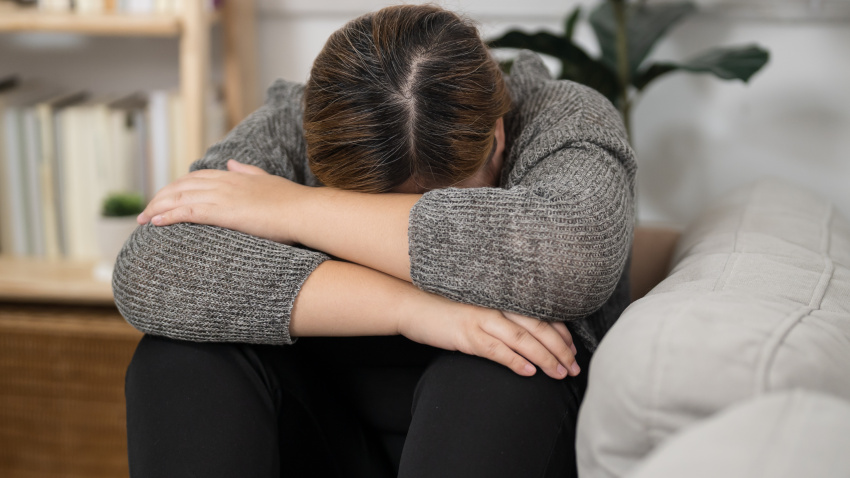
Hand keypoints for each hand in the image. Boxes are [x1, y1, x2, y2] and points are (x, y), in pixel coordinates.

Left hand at [137, 160, 306, 243]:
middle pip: (181, 186)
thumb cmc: (292, 202)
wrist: (303, 211)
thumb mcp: (267, 181)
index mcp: (234, 175)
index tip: (165, 198)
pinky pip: (187, 212)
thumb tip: (232, 162)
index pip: (196, 177)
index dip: (177, 187)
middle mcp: (224, 182)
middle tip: (146, 211)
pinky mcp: (222, 212)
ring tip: (143, 219)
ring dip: (157, 207)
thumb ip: (247, 171)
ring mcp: (222, 196)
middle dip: (161, 197)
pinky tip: (155, 223)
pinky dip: (167, 216)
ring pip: (179, 198)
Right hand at [397, 299, 579, 378]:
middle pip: (538, 326)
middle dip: (560, 348)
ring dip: (545, 358)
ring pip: (523, 339)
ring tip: (560, 374)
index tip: (574, 349)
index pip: (540, 313)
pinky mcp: (466, 334)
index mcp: (501, 296)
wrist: (411, 305)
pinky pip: (497, 349)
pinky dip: (515, 361)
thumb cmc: (445, 307)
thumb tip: (526, 332)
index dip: (561, 332)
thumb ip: (501, 313)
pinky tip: (529, 372)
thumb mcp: (478, 305)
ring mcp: (481, 318)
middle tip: (574, 367)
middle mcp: (496, 304)